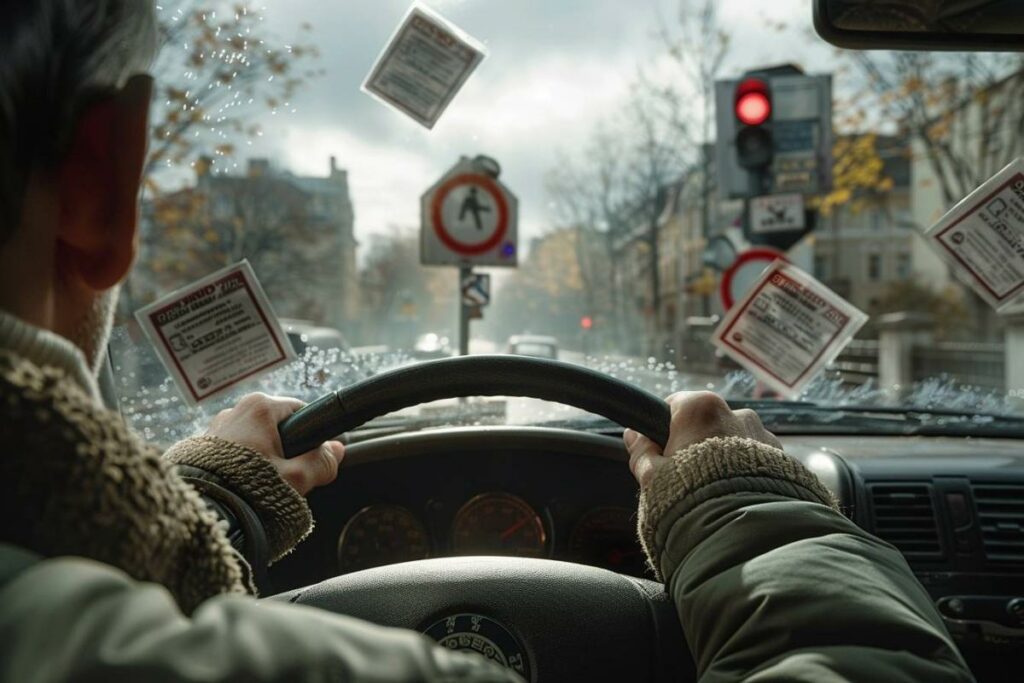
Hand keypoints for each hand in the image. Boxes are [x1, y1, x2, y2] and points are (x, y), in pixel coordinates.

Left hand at [205, 392, 343, 495]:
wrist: (201, 511)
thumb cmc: (247, 490)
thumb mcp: (296, 478)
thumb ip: (322, 463)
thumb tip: (336, 451)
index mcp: (260, 407)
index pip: (300, 411)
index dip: (311, 436)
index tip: (311, 459)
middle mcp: (235, 410)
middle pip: (276, 426)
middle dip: (285, 450)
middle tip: (286, 478)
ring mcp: (215, 427)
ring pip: (253, 440)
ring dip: (262, 459)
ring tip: (261, 486)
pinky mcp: (200, 447)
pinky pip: (231, 451)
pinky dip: (239, 466)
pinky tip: (241, 487)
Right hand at [623, 391, 780, 488]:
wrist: (744, 532)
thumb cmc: (692, 499)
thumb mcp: (652, 478)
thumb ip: (642, 452)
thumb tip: (633, 436)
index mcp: (700, 408)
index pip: (674, 405)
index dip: (663, 429)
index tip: (660, 452)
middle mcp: (737, 413)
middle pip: (707, 423)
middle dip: (698, 444)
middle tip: (687, 477)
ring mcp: (764, 435)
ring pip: (736, 441)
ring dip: (726, 459)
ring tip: (716, 492)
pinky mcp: (785, 459)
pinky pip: (759, 460)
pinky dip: (748, 474)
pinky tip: (738, 497)